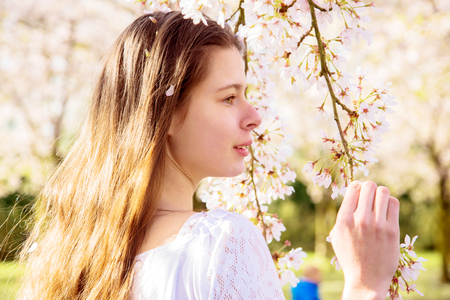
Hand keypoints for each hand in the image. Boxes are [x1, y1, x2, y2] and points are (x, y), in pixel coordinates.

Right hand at [329, 181, 399, 299]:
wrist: (366, 279)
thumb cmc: (350, 257)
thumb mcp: (337, 235)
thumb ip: (342, 216)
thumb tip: (352, 196)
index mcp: (344, 219)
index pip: (354, 188)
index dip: (358, 186)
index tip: (360, 192)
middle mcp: (360, 219)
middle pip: (369, 186)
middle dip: (370, 188)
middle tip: (371, 197)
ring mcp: (377, 225)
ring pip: (383, 192)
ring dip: (381, 194)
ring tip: (380, 203)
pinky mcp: (392, 230)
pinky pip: (394, 204)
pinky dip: (390, 203)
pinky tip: (387, 211)